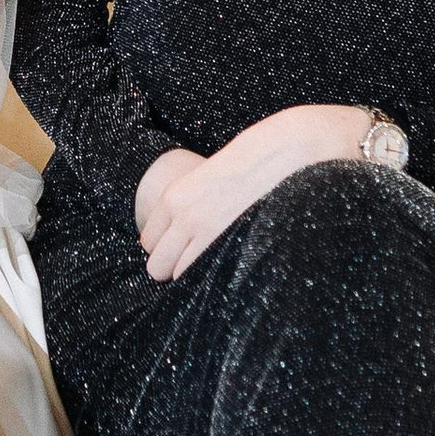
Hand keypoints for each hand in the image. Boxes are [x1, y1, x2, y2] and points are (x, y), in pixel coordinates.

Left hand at [134, 106, 376, 283]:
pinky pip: (202, 277)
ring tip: (215, 264)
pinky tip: (227, 267)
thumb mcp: (207, 179)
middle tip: (198, 260)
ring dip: (191, 274)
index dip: (166, 248)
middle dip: (173, 266)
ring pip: (175, 275)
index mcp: (173, 197)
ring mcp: (205, 233)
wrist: (284, 155)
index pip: (149, 241)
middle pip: (157, 265)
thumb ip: (188, 205)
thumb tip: (170, 237)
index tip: (184, 247)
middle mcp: (182, 217)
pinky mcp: (228, 245)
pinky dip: (209, 280)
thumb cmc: (251, 166)